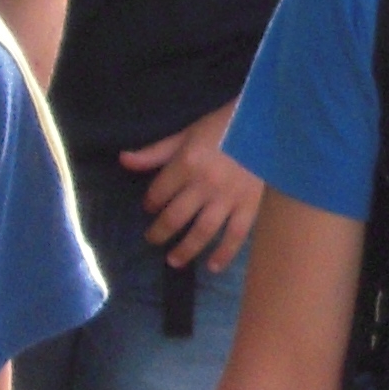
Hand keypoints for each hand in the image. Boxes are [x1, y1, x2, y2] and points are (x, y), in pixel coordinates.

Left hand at [120, 106, 261, 271]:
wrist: (265, 123)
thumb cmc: (223, 125)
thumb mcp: (186, 134)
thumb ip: (155, 152)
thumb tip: (123, 160)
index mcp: (186, 163)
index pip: (159, 193)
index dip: (150, 203)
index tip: (150, 207)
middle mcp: (204, 185)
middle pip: (175, 217)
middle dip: (159, 232)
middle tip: (153, 239)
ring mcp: (228, 198)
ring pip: (202, 232)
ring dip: (185, 250)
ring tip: (173, 260)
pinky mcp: (250, 206)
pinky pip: (235, 236)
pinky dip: (224, 254)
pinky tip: (212, 267)